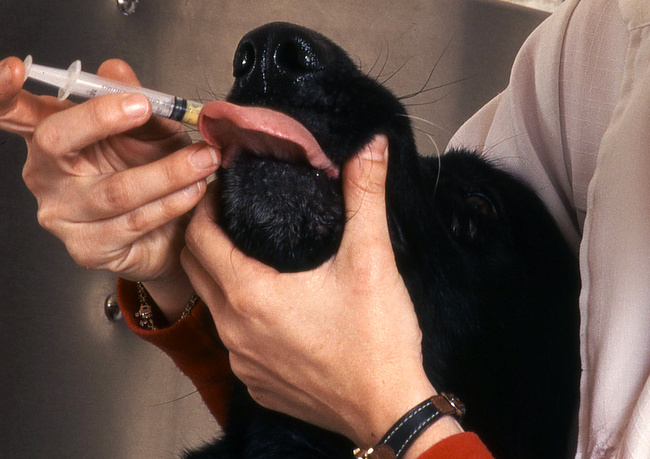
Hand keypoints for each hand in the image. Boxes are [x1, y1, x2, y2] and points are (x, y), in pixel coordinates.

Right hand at [0, 56, 218, 318]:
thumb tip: (116, 68)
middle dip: (103, 118)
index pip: (13, 112)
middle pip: (55, 141)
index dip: (4, 91)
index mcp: (53, 137)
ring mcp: (63, 215)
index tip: (16, 68)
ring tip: (204, 158)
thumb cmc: (153, 171)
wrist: (174, 229)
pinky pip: (133, 221)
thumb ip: (135, 99)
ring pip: (113, 190)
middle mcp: (46, 175)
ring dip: (168, 171)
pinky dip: (171, 203)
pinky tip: (194, 191)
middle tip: (145, 107)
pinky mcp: (89, 248)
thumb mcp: (150, 130)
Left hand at [183, 136, 461, 451]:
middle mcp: (235, 331)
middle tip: (227, 213)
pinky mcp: (257, 384)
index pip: (198, 237)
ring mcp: (242, 362)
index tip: (217, 188)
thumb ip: (365, 196)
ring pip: (211, 307)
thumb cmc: (377, 342)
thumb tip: (371, 148)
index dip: (202, 206)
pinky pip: (232, 341)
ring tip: (249, 253)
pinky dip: (238, 316)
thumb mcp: (372, 259)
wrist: (390, 409)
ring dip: (219, 276)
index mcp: (251, 295)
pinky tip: (269, 307)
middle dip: (203, 236)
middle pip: (194, 270)